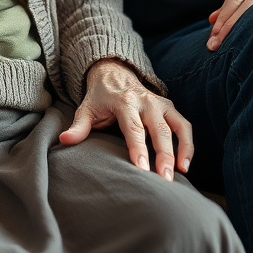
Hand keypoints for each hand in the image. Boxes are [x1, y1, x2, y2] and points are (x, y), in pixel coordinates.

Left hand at [59, 58, 192, 181]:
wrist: (114, 72)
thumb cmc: (100, 97)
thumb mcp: (86, 109)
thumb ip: (79, 126)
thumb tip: (64, 140)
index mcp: (124, 102)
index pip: (133, 128)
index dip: (138, 149)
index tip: (143, 169)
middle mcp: (145, 101)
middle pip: (158, 129)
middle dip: (163, 154)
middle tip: (165, 179)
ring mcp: (159, 102)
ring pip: (176, 126)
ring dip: (181, 149)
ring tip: (182, 173)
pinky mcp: (169, 106)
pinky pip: (184, 125)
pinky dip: (188, 143)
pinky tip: (186, 164)